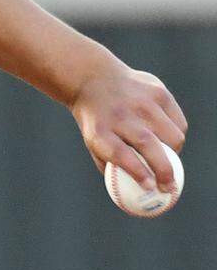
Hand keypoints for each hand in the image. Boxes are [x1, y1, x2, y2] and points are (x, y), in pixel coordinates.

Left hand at [70, 65, 187, 192]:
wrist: (92, 78)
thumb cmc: (96, 118)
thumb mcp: (92, 140)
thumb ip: (110, 163)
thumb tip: (135, 190)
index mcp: (100, 129)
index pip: (121, 154)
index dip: (138, 172)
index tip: (150, 187)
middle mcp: (121, 114)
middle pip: (149, 145)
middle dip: (164, 170)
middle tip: (169, 187)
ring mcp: (141, 101)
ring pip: (173, 135)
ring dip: (174, 152)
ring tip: (166, 156)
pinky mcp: (158, 91)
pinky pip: (178, 121)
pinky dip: (176, 133)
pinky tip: (166, 135)